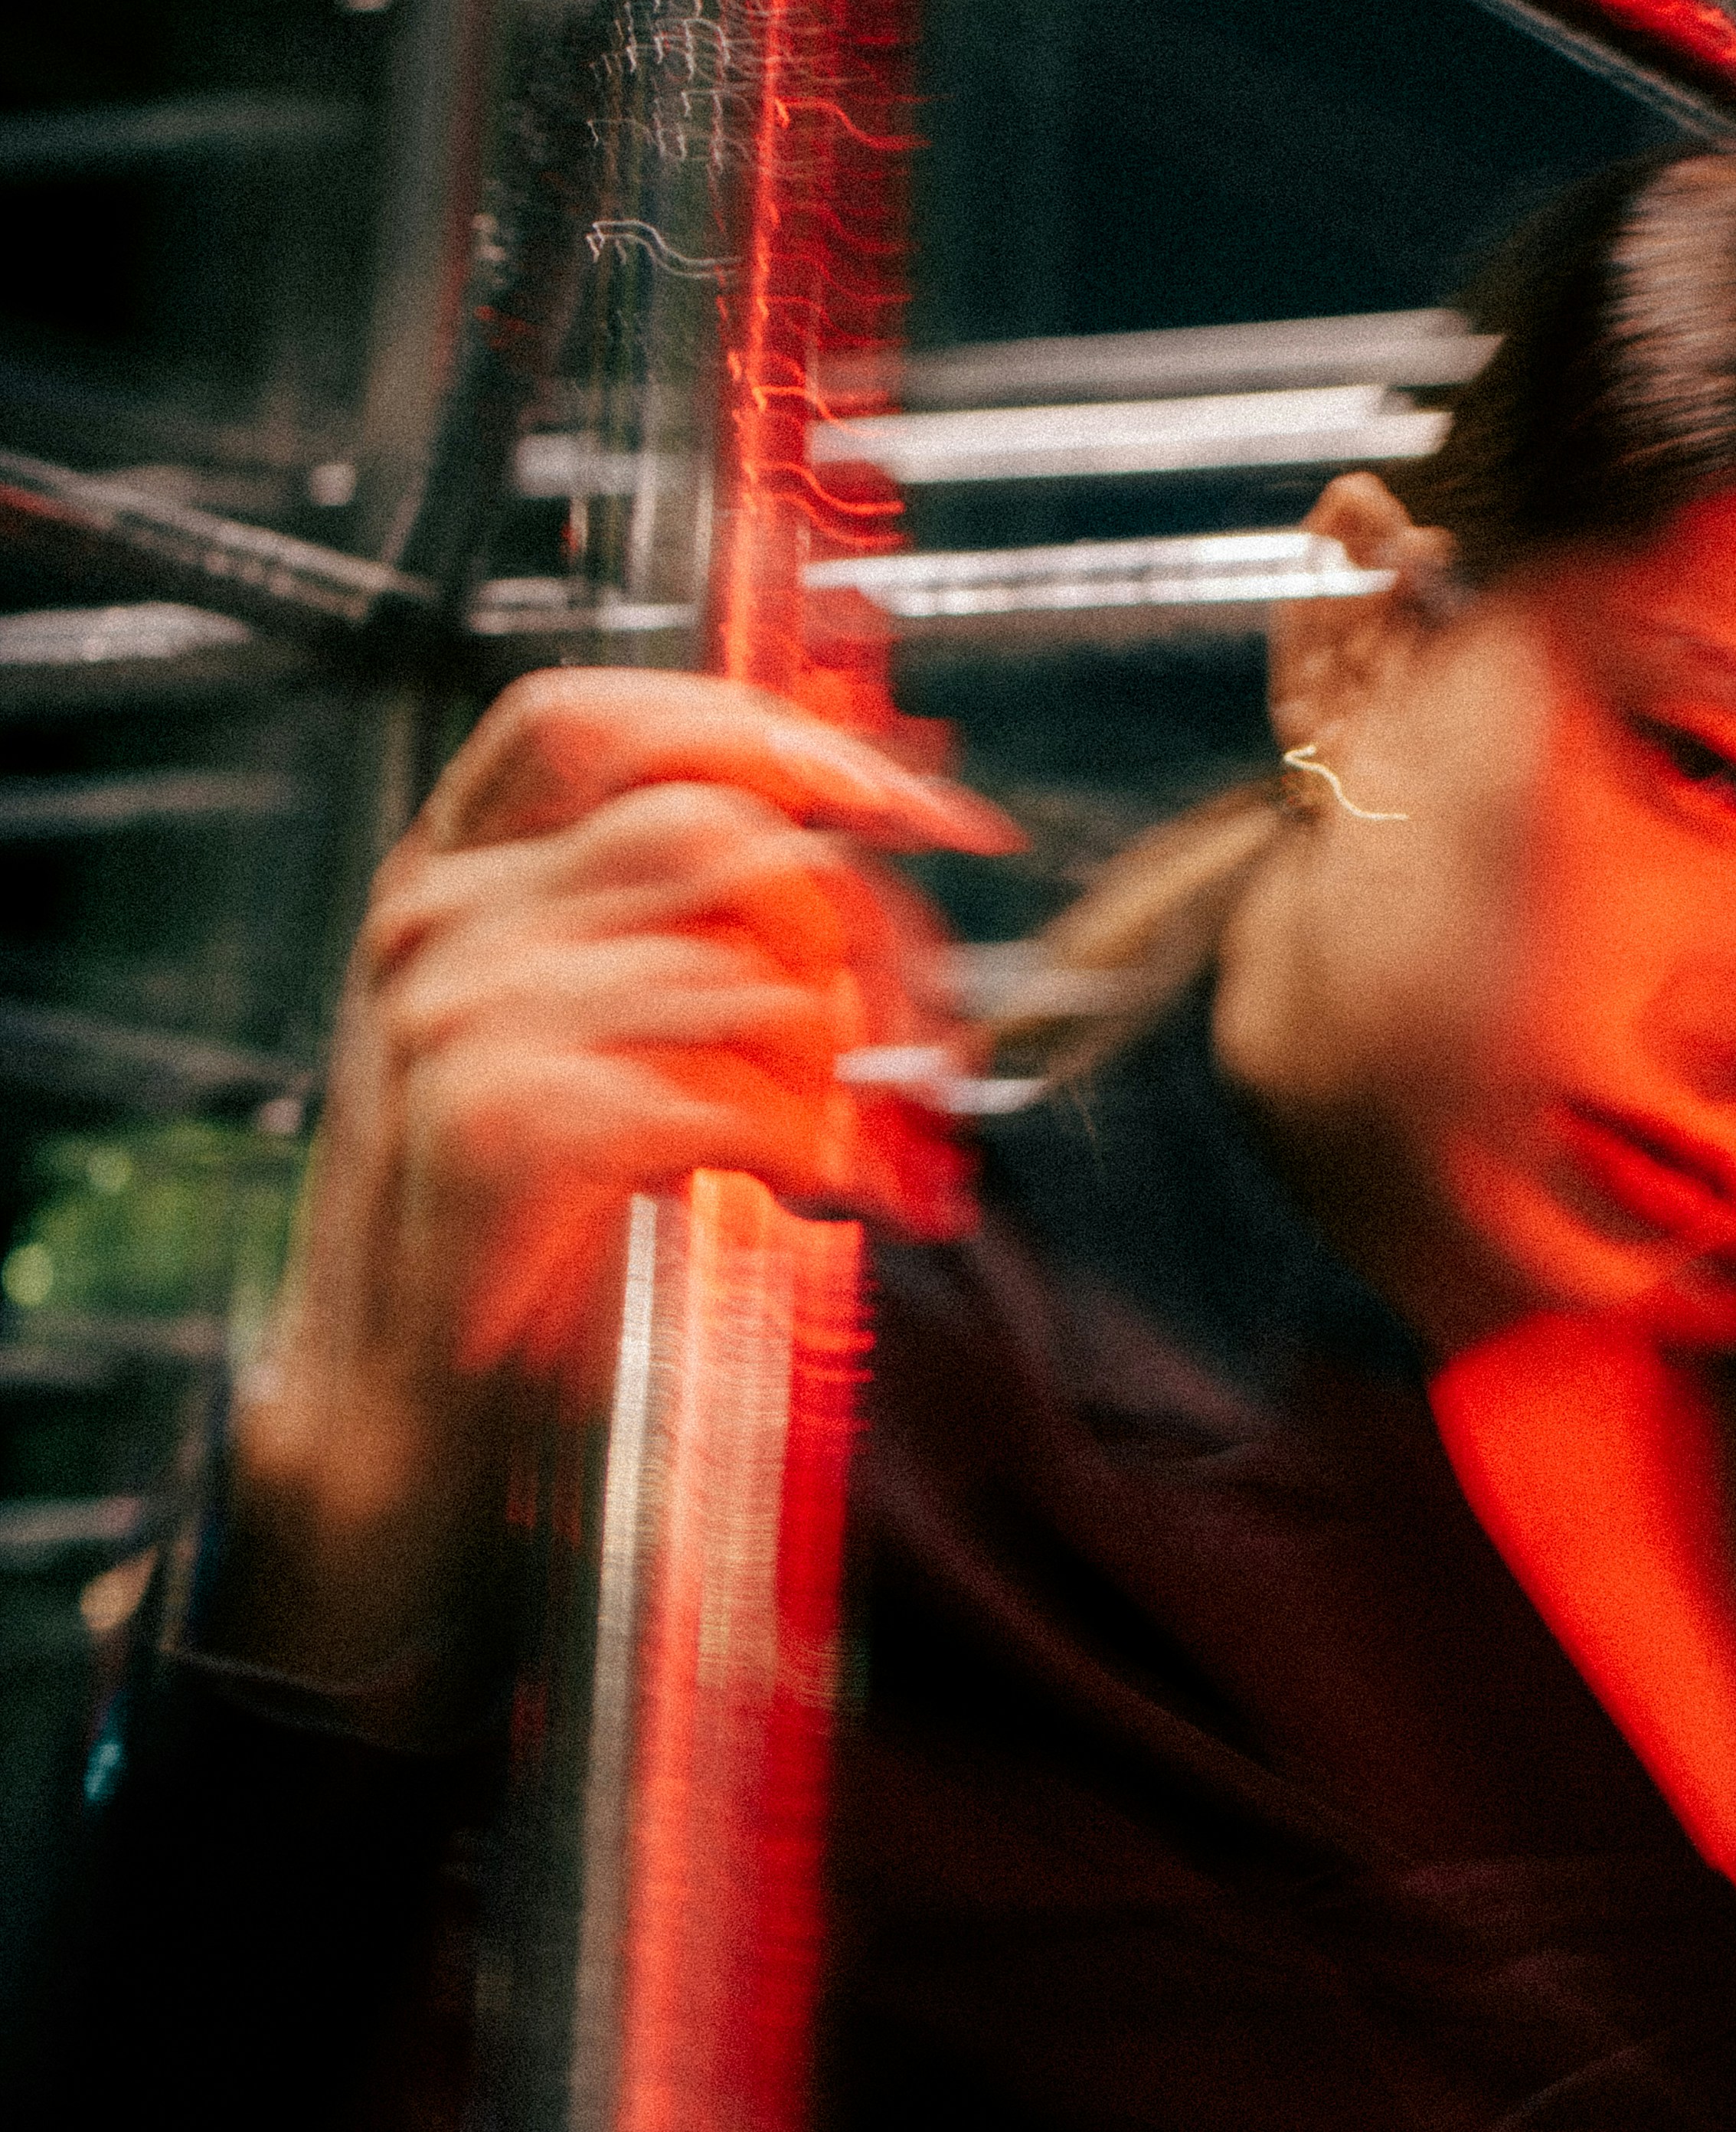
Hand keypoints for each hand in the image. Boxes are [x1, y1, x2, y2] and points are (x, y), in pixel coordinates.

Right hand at [217, 671, 1016, 1694]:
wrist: (405, 1410)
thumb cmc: (519, 1227)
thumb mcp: (590, 1035)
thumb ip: (682, 926)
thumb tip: (865, 829)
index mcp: (453, 878)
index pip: (597, 721)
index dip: (761, 733)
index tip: (903, 799)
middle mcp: (438, 922)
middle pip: (718, 837)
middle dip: (867, 930)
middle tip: (934, 1034)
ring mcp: (459, 1013)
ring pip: (745, 965)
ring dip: (852, 1060)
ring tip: (868, 1142)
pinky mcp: (505, 1116)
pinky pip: (728, 1086)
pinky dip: (816, 1143)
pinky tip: (821, 1192)